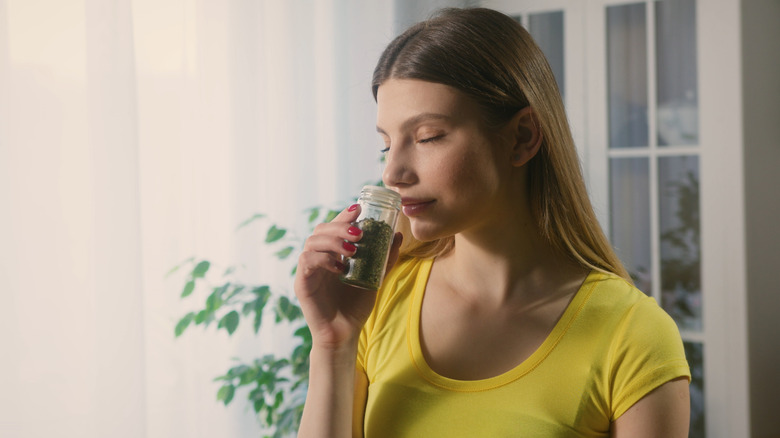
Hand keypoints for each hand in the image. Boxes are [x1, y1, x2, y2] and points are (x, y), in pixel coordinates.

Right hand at [294, 204, 402, 349]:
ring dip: (333, 241)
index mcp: (332, 252)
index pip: (334, 226)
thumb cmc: (356, 305)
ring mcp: (308, 269)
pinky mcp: (302, 282)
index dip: (344, 215)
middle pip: (321, 229)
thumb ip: (384, 258)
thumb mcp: (374, 277)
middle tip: (360, 232)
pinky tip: (340, 267)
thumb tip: (397, 236)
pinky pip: (307, 261)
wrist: (345, 332)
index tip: (359, 207)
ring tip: (353, 250)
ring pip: (312, 241)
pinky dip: (323, 259)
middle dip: (340, 226)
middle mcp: (318, 257)